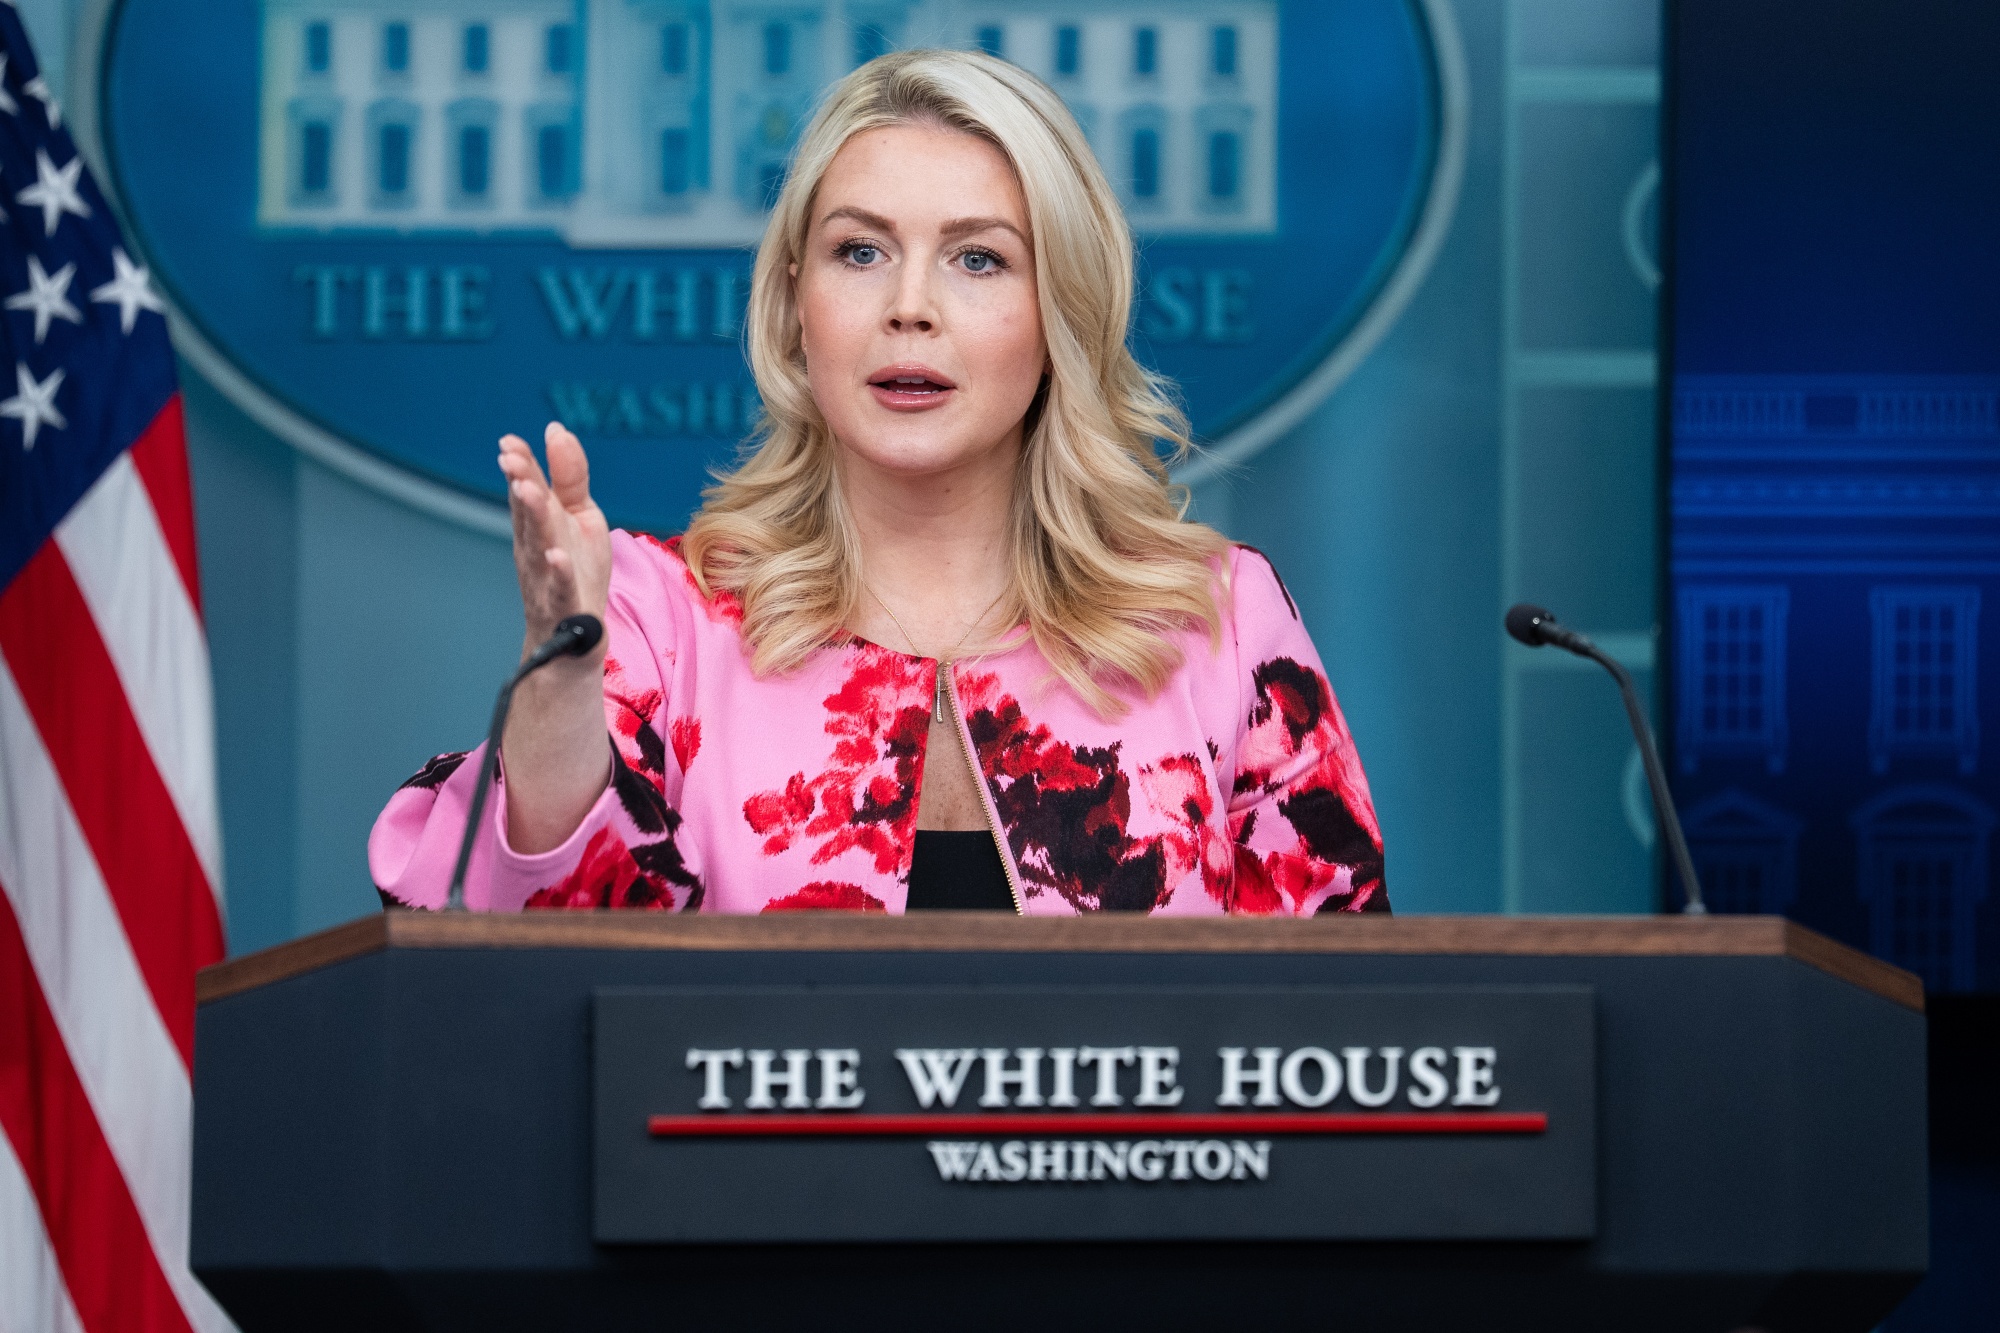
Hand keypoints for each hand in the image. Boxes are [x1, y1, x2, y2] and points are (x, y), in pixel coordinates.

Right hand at [499, 422, 610, 658]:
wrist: (575, 636)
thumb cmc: (576, 570)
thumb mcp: (580, 516)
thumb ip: (570, 476)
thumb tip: (557, 429)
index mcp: (539, 524)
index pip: (527, 489)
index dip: (520, 465)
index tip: (509, 442)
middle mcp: (536, 548)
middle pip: (528, 513)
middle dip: (521, 484)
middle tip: (511, 459)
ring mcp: (546, 577)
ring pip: (539, 545)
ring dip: (534, 517)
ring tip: (531, 491)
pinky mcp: (564, 606)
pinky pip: (560, 589)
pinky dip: (559, 573)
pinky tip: (558, 557)